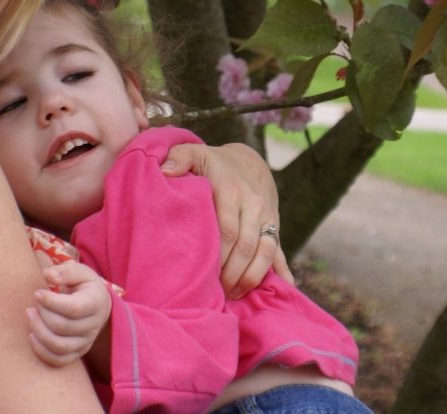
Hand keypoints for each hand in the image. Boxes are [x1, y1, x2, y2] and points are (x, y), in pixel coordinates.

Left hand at [27, 261, 111, 366]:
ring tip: (30, 315)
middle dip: (42, 314)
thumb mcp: (79, 272)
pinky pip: (58, 360)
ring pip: (58, 346)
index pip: (73, 309)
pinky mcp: (77, 353)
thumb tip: (48, 275)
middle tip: (34, 302)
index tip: (37, 293)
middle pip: (62, 327)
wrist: (97, 306)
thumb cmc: (84, 285)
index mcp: (96, 303)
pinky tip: (32, 336)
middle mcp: (93, 326)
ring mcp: (86, 342)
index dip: (52, 302)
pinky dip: (41, 351)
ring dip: (38, 331)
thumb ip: (65, 271)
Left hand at [162, 141, 291, 297]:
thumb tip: (163, 171)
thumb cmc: (213, 162)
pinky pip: (280, 249)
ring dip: (252, 277)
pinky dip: (283, 271)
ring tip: (235, 295)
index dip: (218, 254)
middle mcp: (253, 205)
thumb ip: (178, 158)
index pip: (227, 228)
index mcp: (231, 190)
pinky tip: (283, 289)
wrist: (249, 160)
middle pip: (246, 246)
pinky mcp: (275, 225)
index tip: (205, 274)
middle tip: (217, 293)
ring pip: (266, 251)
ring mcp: (267, 216)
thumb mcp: (195, 153)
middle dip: (233, 272)